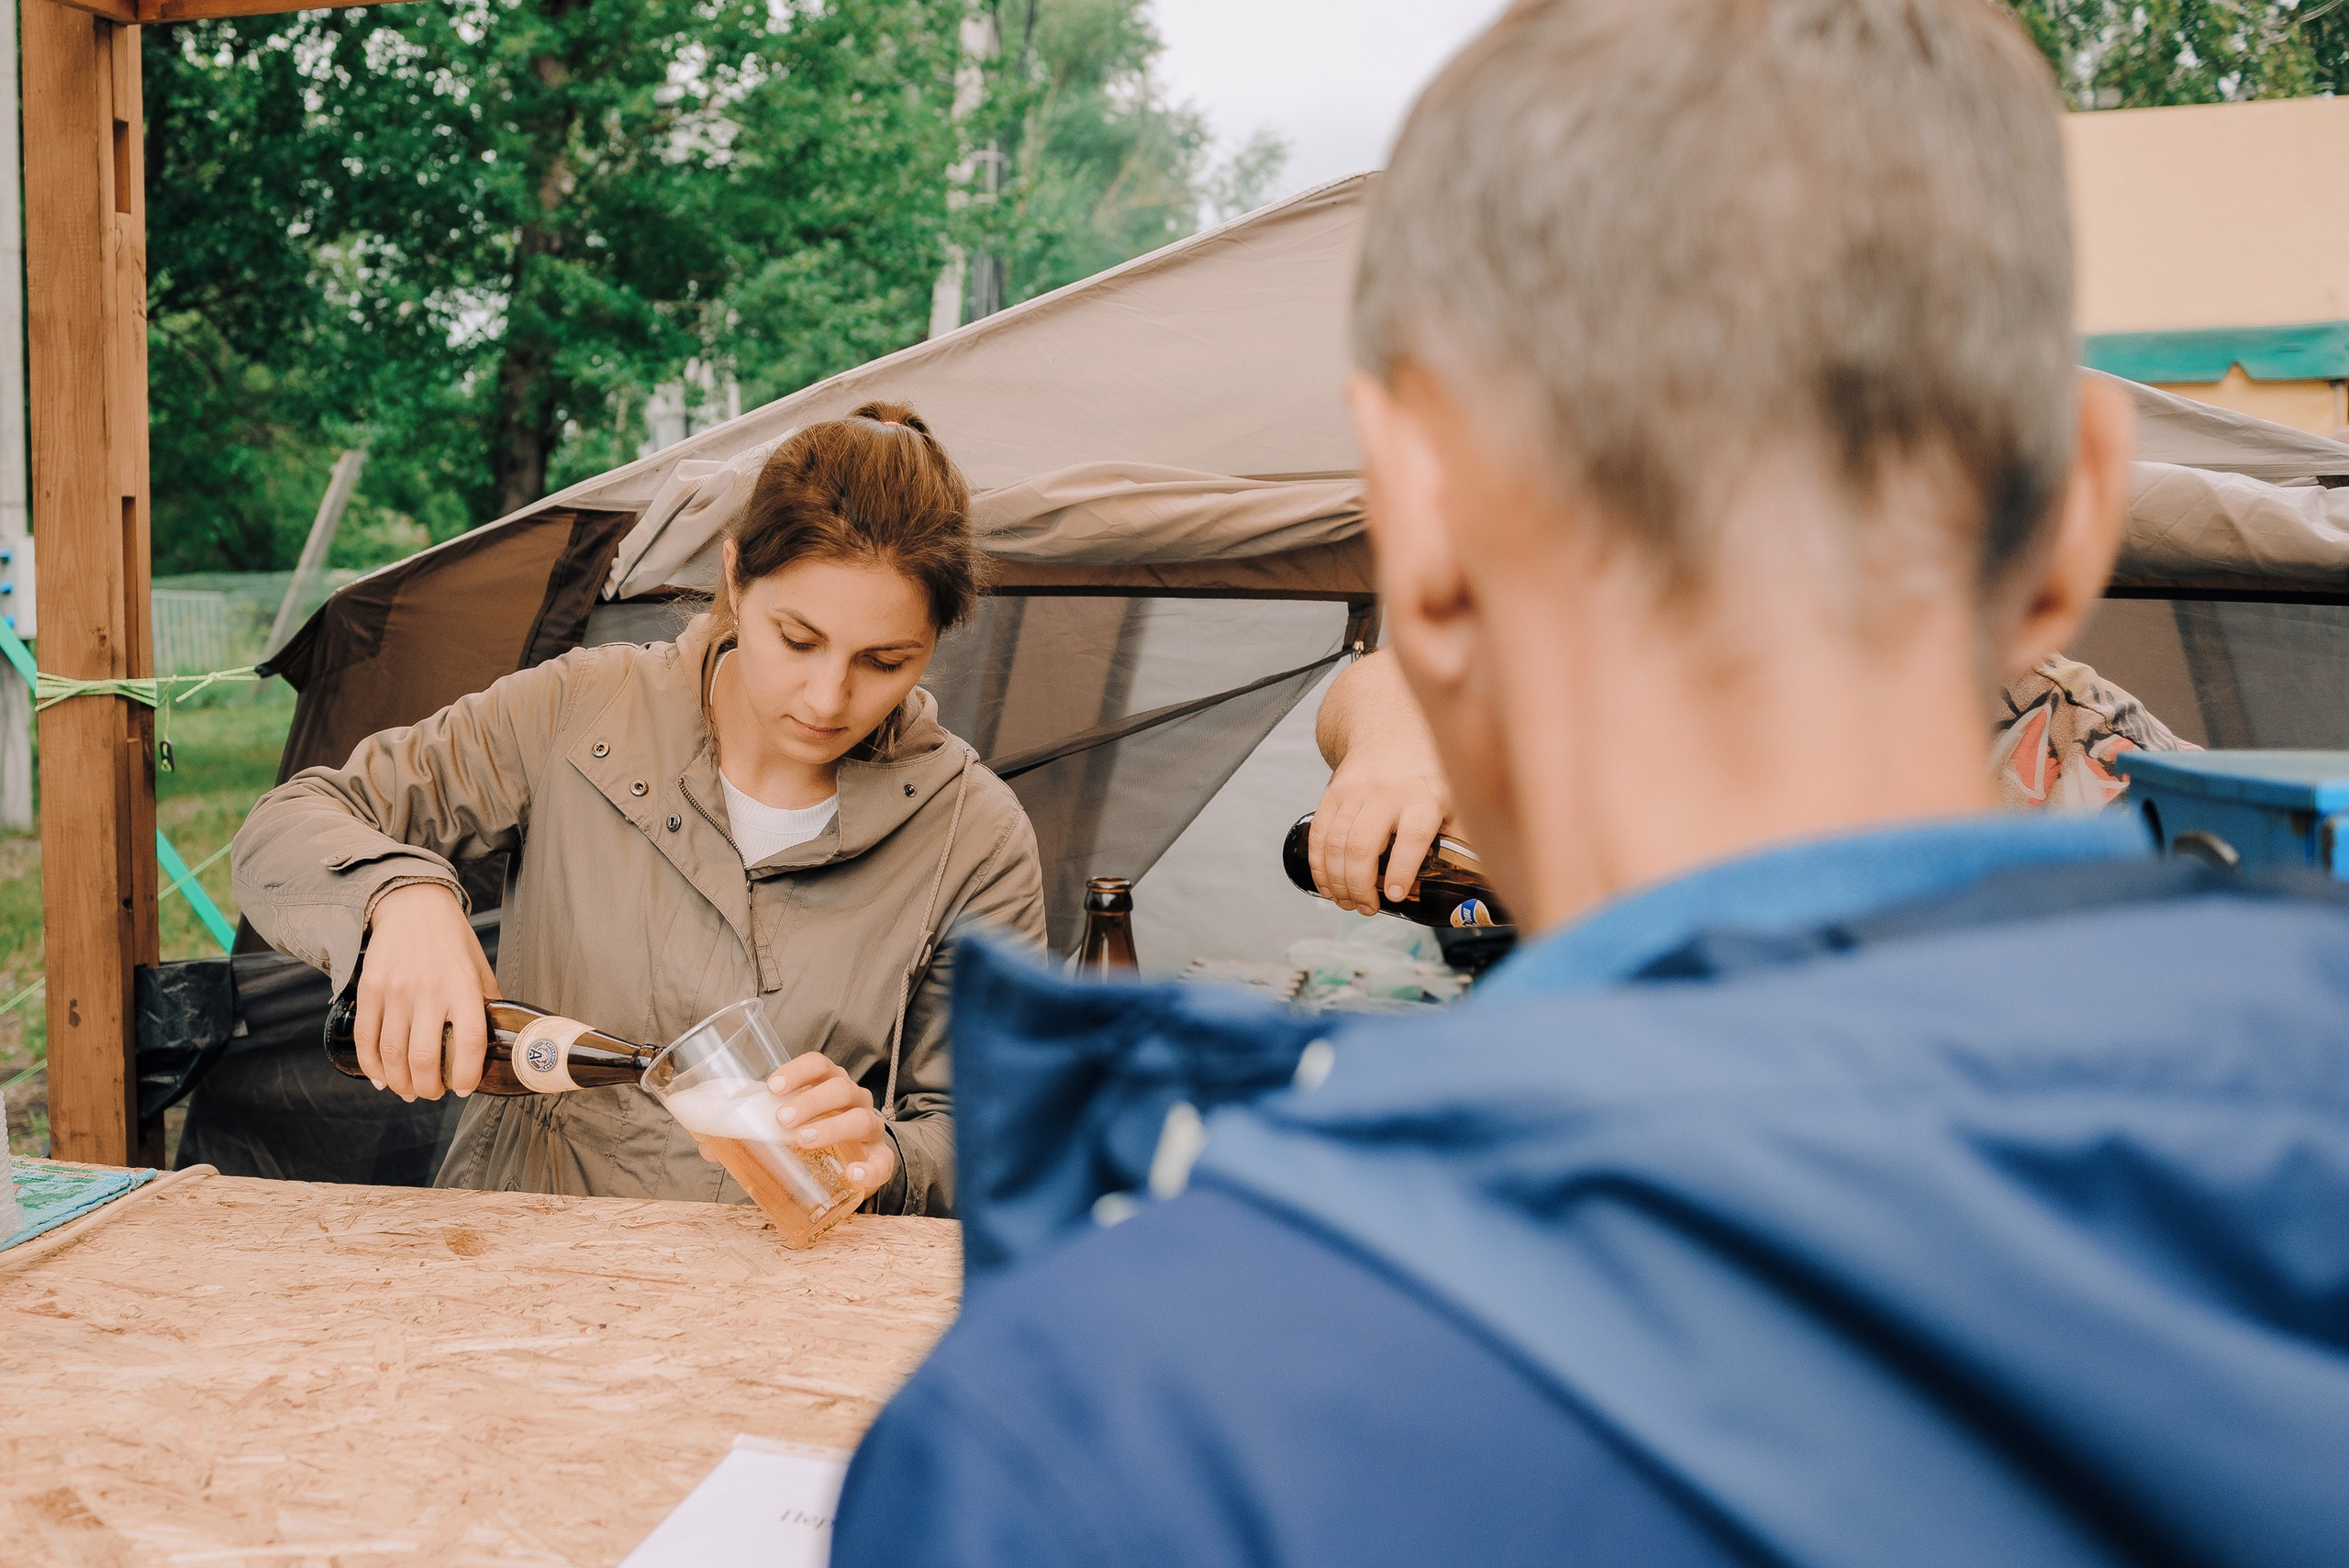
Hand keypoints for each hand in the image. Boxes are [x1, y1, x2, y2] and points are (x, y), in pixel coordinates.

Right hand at [356, 882, 498, 1101]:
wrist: (413, 906)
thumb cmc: (452, 941)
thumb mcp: (480, 970)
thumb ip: (486, 1005)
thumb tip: (497, 1042)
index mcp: (463, 988)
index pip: (469, 1043)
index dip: (466, 1075)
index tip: (463, 1088)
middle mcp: (429, 991)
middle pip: (425, 1058)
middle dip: (429, 1088)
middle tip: (433, 1094)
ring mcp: (396, 991)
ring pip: (393, 1054)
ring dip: (400, 1083)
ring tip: (409, 1091)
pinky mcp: (370, 989)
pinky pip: (366, 1038)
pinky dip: (372, 1066)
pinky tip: (381, 1079)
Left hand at [698, 1053, 896, 1197]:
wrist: (855, 1163)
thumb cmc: (814, 1137)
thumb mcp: (787, 1129)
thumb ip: (751, 1134)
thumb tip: (707, 1145)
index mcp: (830, 1085)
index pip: (819, 1066)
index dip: (798, 1071)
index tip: (772, 1086)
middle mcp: (854, 1101)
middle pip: (840, 1089)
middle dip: (811, 1101)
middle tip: (781, 1119)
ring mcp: (870, 1130)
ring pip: (860, 1119)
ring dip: (832, 1127)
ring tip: (804, 1140)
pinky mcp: (879, 1160)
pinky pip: (883, 1163)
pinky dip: (870, 1169)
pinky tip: (853, 1175)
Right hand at [1309, 747, 1453, 914]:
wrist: (1391, 735)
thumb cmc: (1429, 777)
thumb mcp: (1455, 802)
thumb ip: (1463, 839)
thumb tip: (1480, 880)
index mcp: (1425, 797)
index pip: (1413, 836)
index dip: (1401, 869)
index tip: (1393, 895)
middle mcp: (1387, 793)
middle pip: (1363, 845)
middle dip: (1359, 885)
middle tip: (1367, 908)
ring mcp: (1356, 793)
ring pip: (1336, 843)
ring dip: (1337, 881)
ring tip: (1347, 902)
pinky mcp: (1333, 793)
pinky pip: (1319, 834)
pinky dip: (1319, 865)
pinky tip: (1328, 885)